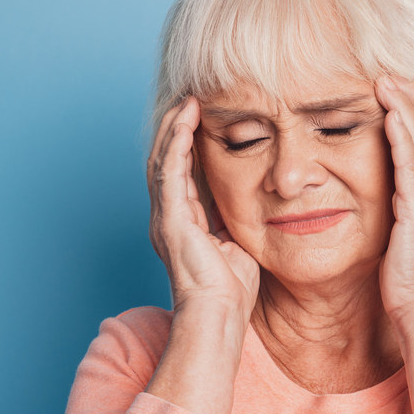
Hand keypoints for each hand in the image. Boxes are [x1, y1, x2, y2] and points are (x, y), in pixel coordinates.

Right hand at [147, 96, 259, 323]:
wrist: (219, 314)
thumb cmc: (231, 290)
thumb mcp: (236, 243)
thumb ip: (233, 220)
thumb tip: (251, 201)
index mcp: (183, 221)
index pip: (182, 172)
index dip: (188, 143)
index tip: (200, 117)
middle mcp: (168, 216)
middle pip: (166, 160)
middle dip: (175, 128)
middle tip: (189, 99)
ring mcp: (166, 217)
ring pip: (163, 160)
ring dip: (173, 128)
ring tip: (185, 102)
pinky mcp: (171, 219)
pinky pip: (169, 172)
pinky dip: (175, 144)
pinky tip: (183, 122)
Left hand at [375, 76, 413, 326]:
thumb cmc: (410, 278)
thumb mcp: (407, 233)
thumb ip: (402, 207)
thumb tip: (388, 191)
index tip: (400, 87)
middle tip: (392, 72)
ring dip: (408, 107)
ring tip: (387, 81)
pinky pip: (413, 169)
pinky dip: (404, 139)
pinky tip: (391, 117)